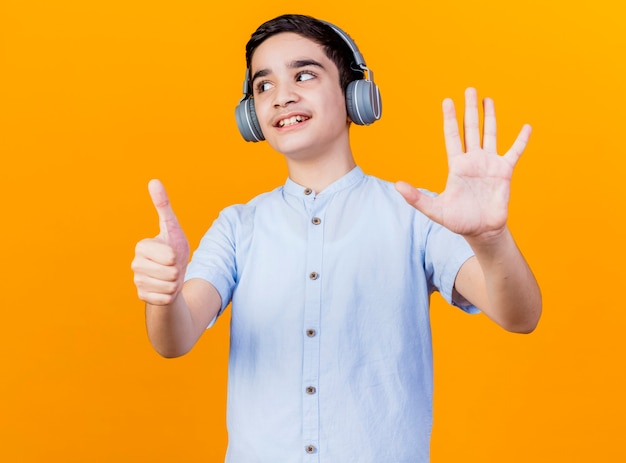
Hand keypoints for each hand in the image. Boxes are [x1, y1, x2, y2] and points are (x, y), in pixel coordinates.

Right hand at [131, 180, 189, 304]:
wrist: (171, 277)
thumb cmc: (174, 249)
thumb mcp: (172, 227)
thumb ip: (163, 206)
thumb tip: (153, 180)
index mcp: (141, 246)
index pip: (169, 256)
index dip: (177, 257)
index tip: (173, 254)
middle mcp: (135, 264)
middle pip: (171, 273)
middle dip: (178, 271)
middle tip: (173, 267)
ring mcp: (137, 281)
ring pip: (169, 287)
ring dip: (176, 284)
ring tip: (170, 277)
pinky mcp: (142, 297)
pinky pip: (165, 299)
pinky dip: (171, 296)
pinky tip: (166, 290)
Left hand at [395, 87, 530, 240]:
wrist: (481, 231)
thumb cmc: (458, 221)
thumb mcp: (434, 209)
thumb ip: (416, 197)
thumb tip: (397, 186)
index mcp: (456, 165)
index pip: (452, 136)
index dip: (450, 119)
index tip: (447, 101)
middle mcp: (473, 160)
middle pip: (471, 129)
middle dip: (469, 109)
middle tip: (469, 89)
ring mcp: (489, 164)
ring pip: (490, 134)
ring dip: (490, 117)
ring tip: (488, 99)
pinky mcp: (504, 172)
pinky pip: (514, 152)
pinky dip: (521, 140)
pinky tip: (526, 127)